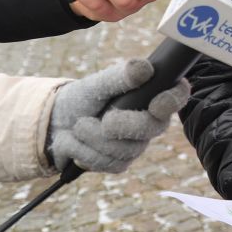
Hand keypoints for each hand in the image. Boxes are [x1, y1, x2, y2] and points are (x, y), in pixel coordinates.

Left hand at [46, 59, 190, 172]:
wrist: (55, 124)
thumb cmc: (82, 98)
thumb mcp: (96, 84)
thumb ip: (120, 76)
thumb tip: (144, 69)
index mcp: (152, 95)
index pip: (176, 96)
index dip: (173, 100)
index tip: (157, 104)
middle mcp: (151, 121)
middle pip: (152, 127)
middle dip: (125, 125)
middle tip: (105, 121)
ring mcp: (137, 144)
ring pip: (126, 149)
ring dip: (94, 138)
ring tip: (78, 126)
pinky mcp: (120, 162)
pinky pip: (109, 163)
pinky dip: (84, 151)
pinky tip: (75, 142)